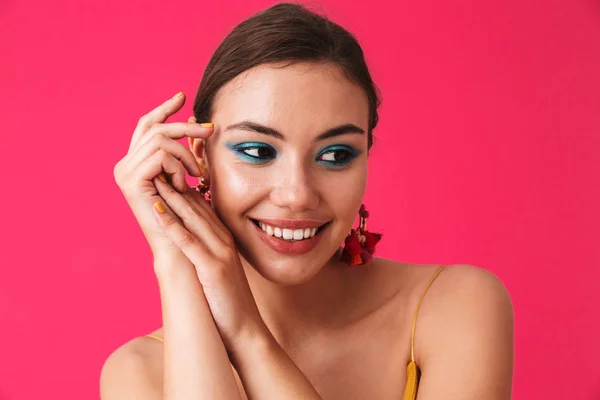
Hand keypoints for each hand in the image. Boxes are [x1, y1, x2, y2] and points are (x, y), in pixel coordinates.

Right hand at [113, 92, 213, 266]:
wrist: (180, 247)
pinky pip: (161, 155)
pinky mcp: (131, 181)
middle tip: (211, 130)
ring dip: (185, 156)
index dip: (164, 108)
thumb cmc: (187, 216)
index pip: (147, 125)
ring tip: (196, 176)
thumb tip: (196, 121)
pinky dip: (178, 166)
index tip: (183, 96)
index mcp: (135, 162)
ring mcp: (124, 173)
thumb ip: (183, 153)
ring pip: (161, 139)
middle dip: (186, 127)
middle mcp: (124, 165)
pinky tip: (185, 183)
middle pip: (156, 128)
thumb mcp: (186, 176)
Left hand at [151, 177, 267, 352]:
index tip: (167, 171)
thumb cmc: (229, 301)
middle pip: (197, 205)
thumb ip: (210, 249)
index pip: (203, 207)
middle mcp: (224, 240)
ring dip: (171, 196)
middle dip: (175, 183)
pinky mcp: (212, 268)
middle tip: (158, 164)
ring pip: (192, 217)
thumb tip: (193, 237)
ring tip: (154, 177)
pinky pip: (188, 241)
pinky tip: (157, 210)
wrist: (245, 329)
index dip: (184, 187)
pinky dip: (172, 224)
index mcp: (225, 239)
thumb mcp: (221, 268)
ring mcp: (219, 252)